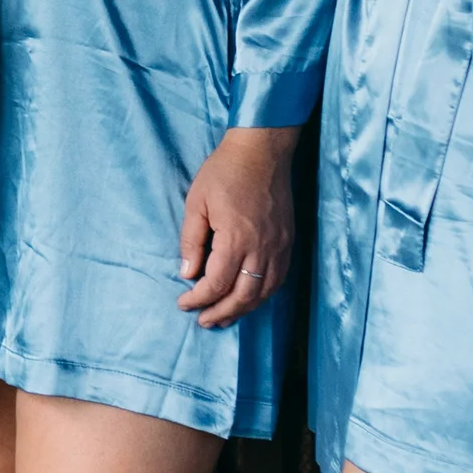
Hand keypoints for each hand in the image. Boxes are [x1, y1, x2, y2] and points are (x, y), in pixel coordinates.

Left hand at [178, 125, 296, 328]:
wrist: (263, 150)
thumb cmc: (224, 172)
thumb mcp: (196, 203)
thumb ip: (191, 241)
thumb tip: (187, 273)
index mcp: (236, 238)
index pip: (217, 284)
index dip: (198, 299)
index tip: (184, 303)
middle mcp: (262, 248)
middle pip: (243, 296)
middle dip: (221, 313)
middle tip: (203, 322)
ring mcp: (279, 246)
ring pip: (264, 292)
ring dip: (243, 309)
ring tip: (224, 318)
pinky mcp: (288, 241)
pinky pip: (278, 279)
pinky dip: (262, 295)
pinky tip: (249, 298)